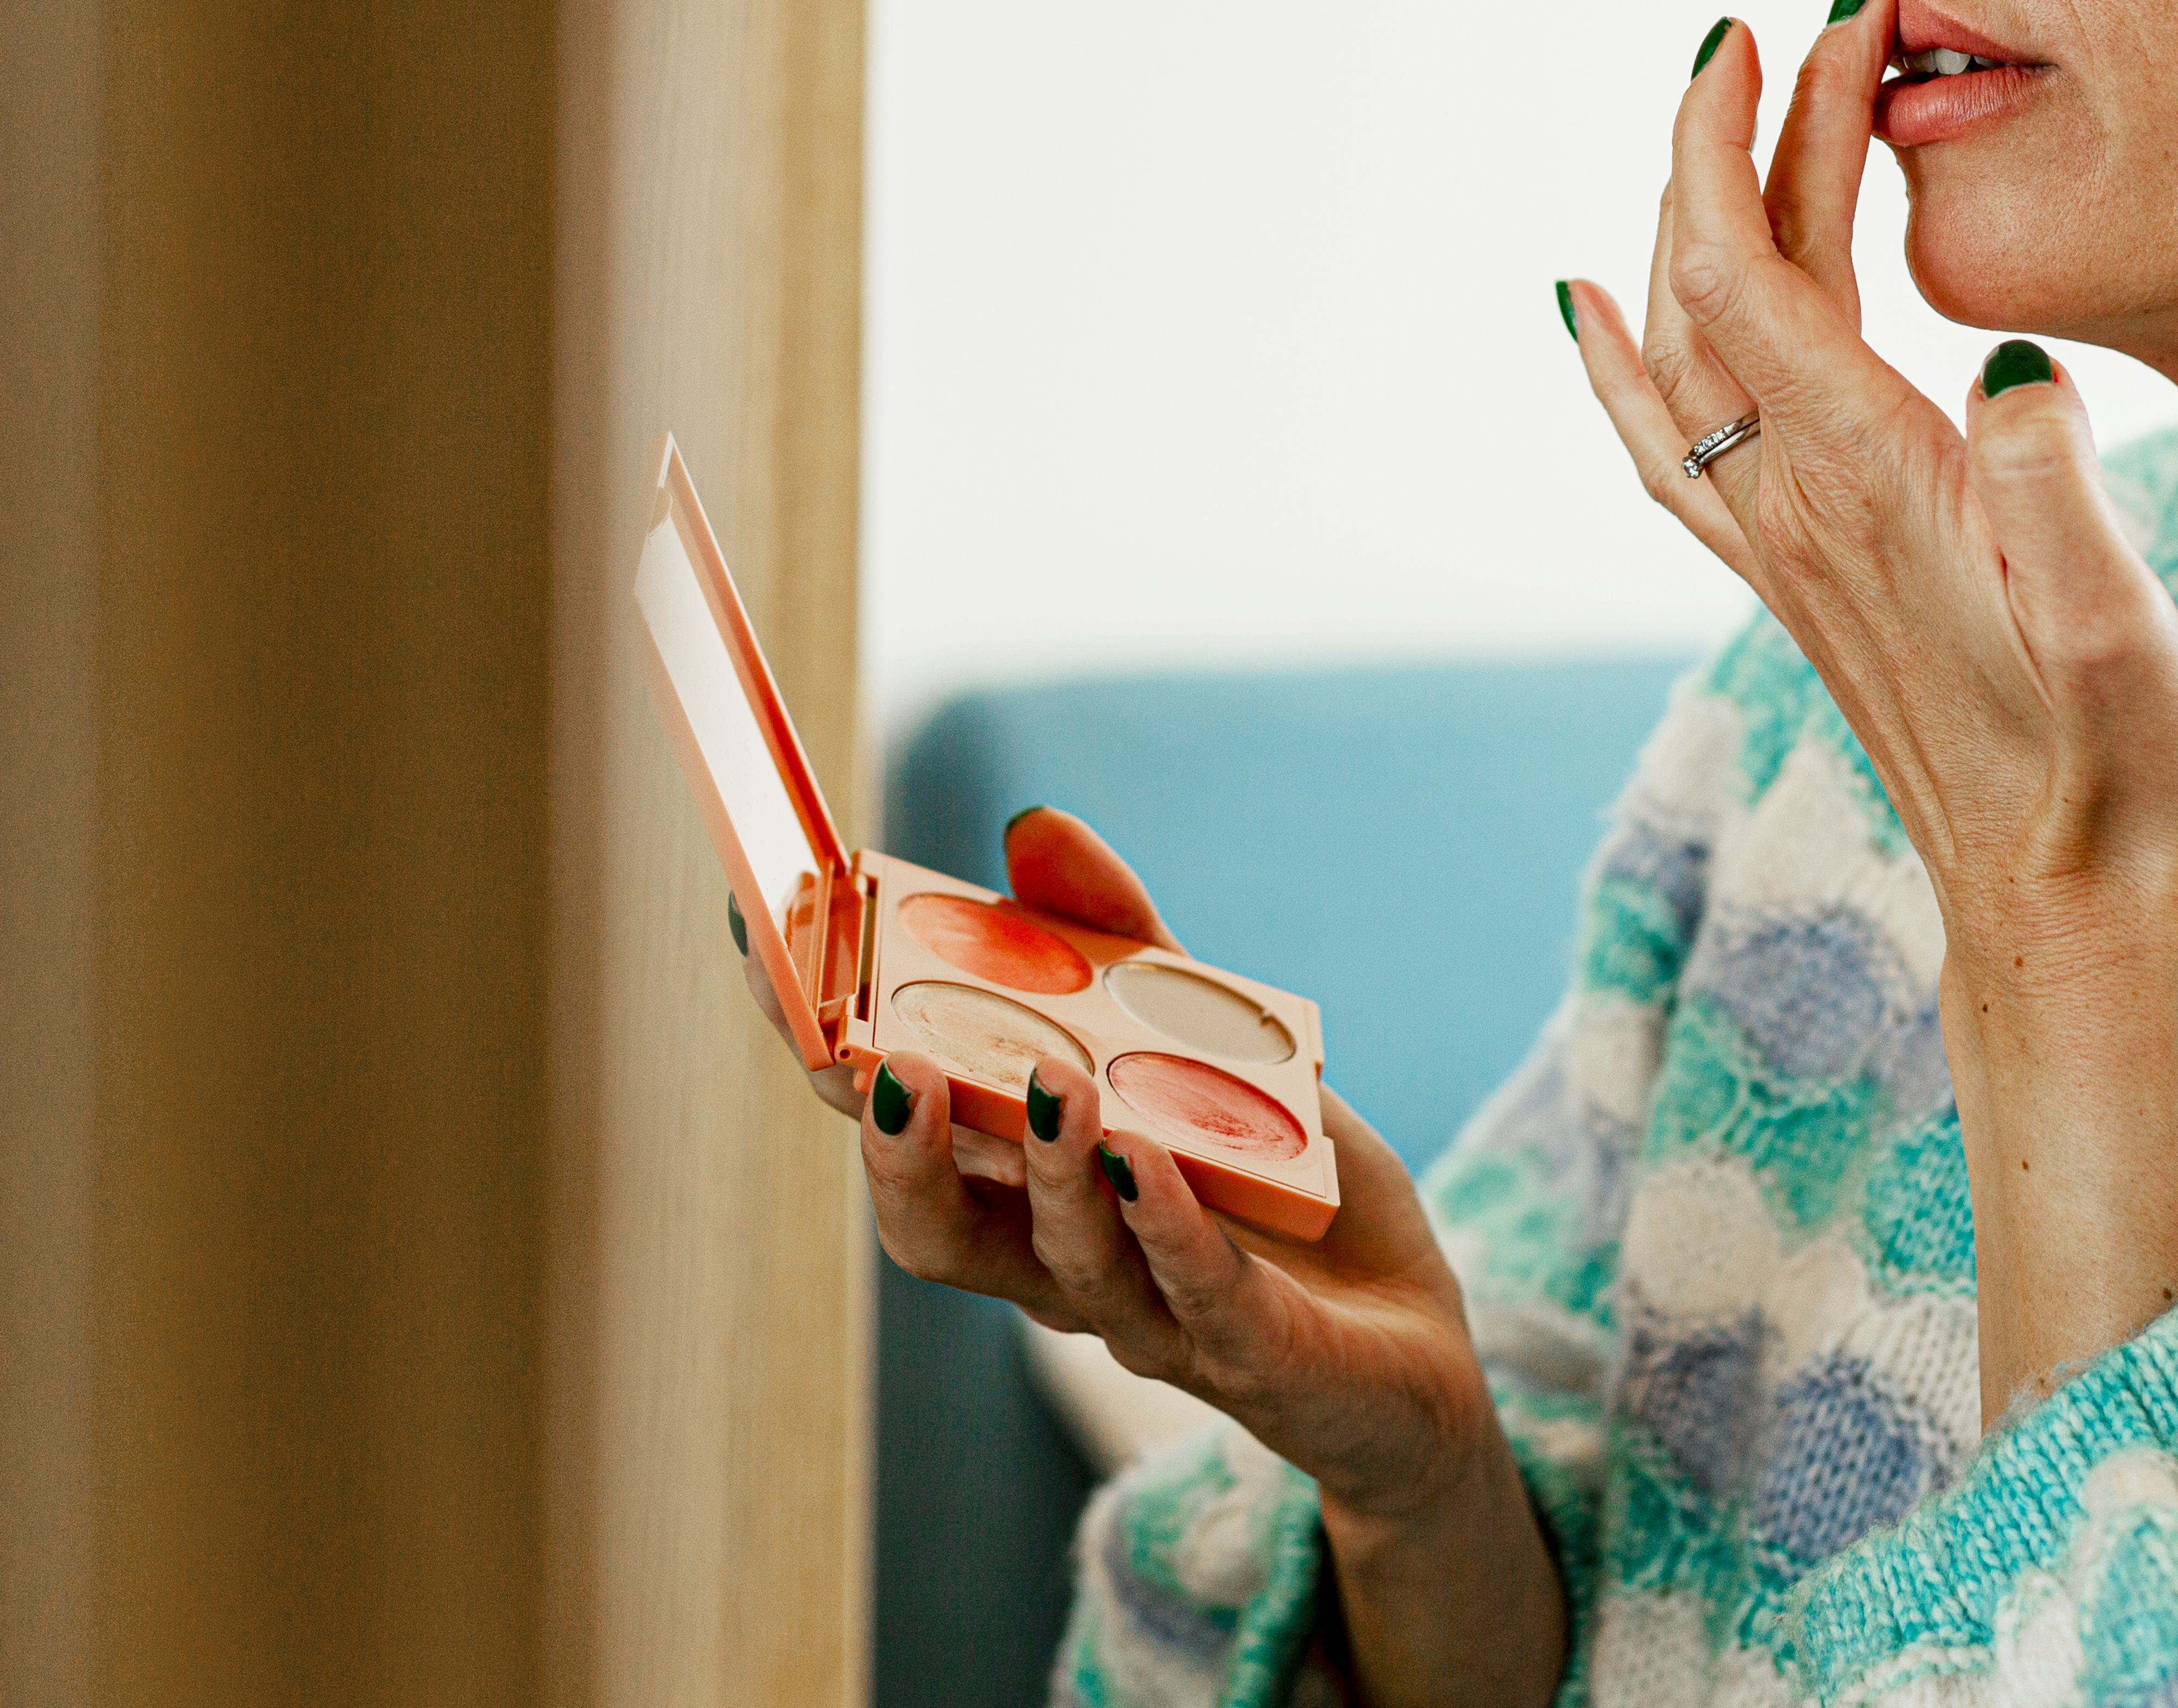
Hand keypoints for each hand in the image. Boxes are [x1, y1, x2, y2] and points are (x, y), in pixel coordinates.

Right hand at [739, 808, 1564, 1704]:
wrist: (1410, 1346)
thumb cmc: (1287, 1194)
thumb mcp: (1211, 1045)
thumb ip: (1123, 943)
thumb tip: (1032, 826)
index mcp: (1027, 1192)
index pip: (896, 1126)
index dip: (825, 1050)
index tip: (767, 947)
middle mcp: (1061, 1268)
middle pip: (937, 1226)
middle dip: (895, 1145)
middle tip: (881, 1058)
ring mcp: (1151, 1316)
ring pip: (1060, 1262)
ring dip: (1049, 1172)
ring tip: (1052, 1083)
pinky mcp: (1250, 1350)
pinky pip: (1194, 1290)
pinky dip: (1167, 1223)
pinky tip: (1153, 1160)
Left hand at [1562, 0, 2177, 957]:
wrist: (2051, 902)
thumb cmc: (2112, 768)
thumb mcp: (2125, 637)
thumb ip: (2062, 501)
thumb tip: (2011, 362)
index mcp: (1870, 483)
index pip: (1757, 263)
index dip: (1761, 127)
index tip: (1804, 13)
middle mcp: (1793, 503)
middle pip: (1719, 274)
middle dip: (1748, 127)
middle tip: (1820, 10)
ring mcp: (1775, 542)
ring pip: (1687, 336)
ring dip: (1702, 205)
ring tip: (1744, 95)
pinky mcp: (1785, 578)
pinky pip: (1661, 439)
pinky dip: (1617, 352)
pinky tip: (1586, 304)